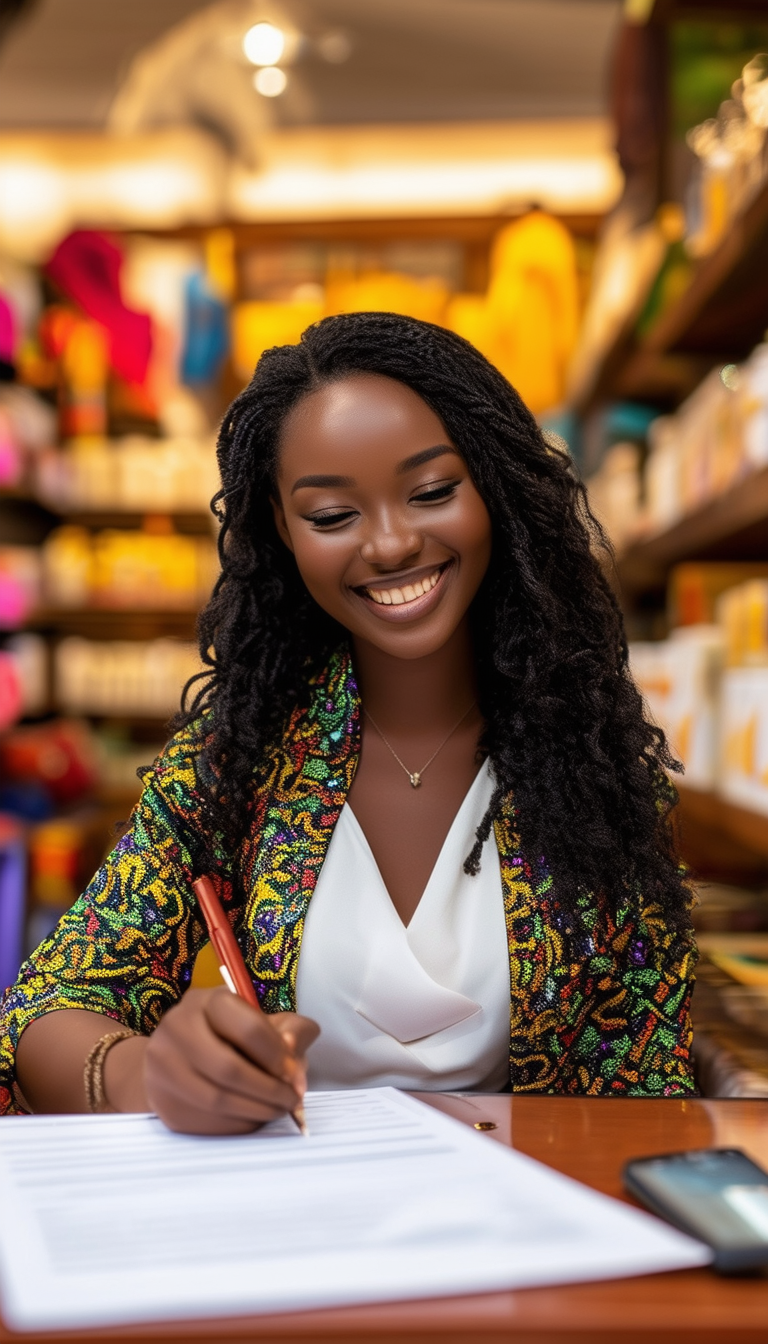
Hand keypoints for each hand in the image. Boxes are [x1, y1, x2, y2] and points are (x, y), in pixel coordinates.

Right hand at [135, 989, 318, 1133]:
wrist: (178, 1055)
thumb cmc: (231, 1035)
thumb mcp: (265, 1020)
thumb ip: (292, 1030)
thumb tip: (292, 1051)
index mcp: (207, 1001)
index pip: (249, 1029)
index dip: (279, 1056)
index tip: (294, 1073)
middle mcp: (177, 1028)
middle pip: (228, 1069)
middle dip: (269, 1090)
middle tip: (291, 1099)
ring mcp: (163, 1067)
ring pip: (216, 1099)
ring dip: (257, 1111)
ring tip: (278, 1110)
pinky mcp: (164, 1103)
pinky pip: (206, 1122)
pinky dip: (239, 1124)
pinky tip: (253, 1117)